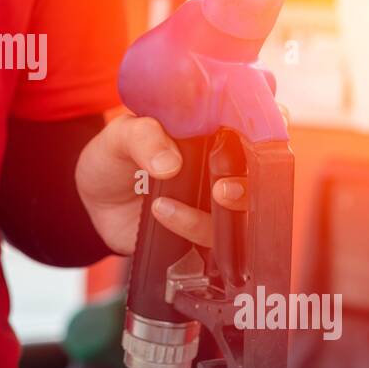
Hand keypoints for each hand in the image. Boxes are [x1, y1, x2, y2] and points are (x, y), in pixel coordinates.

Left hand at [75, 110, 283, 256]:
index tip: (268, 132)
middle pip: (260, 178)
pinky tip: (160, 212)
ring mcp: (213, 204)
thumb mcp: (122, 135)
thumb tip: (169, 162)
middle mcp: (221, 169)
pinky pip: (210, 240)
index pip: (256, 127)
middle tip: (223, 187)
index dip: (274, 127)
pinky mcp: (198, 234)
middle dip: (250, 184)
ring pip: (240, 215)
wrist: (94, 198)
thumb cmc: (115, 156)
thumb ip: (143, 136)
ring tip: (169, 202)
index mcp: (212, 134)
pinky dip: (189, 227)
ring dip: (216, 213)